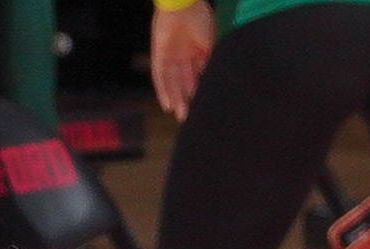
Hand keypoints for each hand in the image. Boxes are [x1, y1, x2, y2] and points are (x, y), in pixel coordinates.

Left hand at [150, 1, 212, 117]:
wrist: (183, 4)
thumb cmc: (200, 19)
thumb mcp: (210, 44)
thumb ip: (210, 62)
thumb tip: (211, 82)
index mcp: (197, 50)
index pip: (197, 74)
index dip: (199, 90)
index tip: (204, 105)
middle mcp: (183, 54)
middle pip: (183, 80)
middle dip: (186, 99)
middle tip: (188, 116)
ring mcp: (170, 54)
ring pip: (172, 81)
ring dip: (175, 97)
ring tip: (179, 114)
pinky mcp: (158, 53)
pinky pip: (158, 75)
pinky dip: (162, 89)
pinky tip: (166, 104)